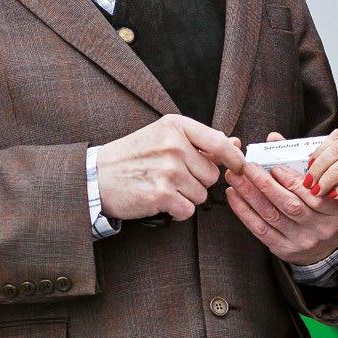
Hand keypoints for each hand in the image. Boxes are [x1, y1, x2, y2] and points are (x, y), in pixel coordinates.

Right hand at [98, 114, 245, 222]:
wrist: (98, 176)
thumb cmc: (133, 156)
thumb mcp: (164, 136)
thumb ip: (200, 140)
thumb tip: (236, 144)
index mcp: (175, 126)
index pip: (220, 143)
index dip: (235, 158)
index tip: (239, 167)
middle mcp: (173, 145)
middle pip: (212, 174)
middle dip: (198, 181)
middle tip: (175, 177)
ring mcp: (167, 170)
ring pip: (201, 194)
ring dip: (187, 196)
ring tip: (163, 187)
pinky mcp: (161, 195)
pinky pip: (188, 210)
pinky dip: (177, 211)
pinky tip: (161, 201)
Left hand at [225, 132, 337, 264]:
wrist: (328, 247)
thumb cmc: (324, 208)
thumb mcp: (323, 185)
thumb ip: (300, 160)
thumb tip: (273, 138)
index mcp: (336, 209)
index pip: (311, 194)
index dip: (291, 179)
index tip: (273, 166)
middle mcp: (320, 227)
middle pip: (289, 204)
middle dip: (263, 184)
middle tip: (246, 167)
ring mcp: (302, 240)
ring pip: (272, 215)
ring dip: (249, 195)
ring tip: (235, 178)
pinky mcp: (284, 249)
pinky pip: (261, 230)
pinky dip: (245, 212)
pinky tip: (234, 197)